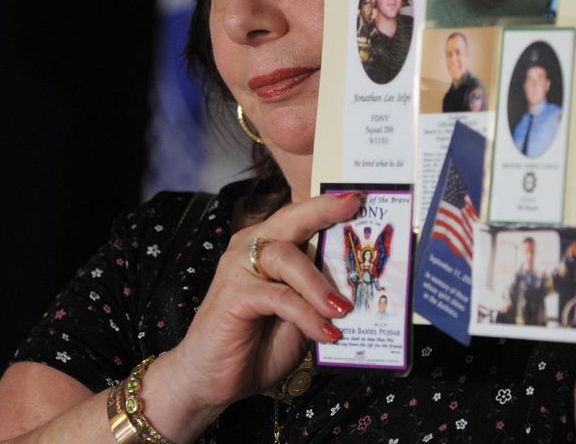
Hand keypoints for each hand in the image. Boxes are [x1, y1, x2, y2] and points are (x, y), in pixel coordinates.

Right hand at [148, 191, 361, 428]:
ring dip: (319, 283)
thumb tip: (363, 285)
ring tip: (344, 309)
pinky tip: (326, 332)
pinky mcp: (233, 296)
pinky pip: (278, 297)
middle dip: (322, 211)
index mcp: (269, 247)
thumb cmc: (258, 344)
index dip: (328, 205)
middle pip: (290, 220)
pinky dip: (307, 314)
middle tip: (354, 208)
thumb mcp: (302, 316)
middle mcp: (251, 248)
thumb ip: (322, 296)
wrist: (212, 380)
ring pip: (286, 257)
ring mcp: (237, 269)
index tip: (358, 196)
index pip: (300, 218)